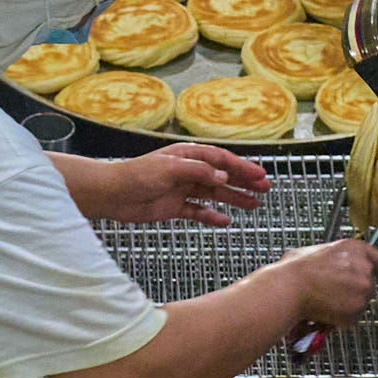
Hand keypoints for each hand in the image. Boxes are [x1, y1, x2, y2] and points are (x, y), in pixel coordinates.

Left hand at [96, 145, 269, 225]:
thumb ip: (199, 172)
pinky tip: (226, 221)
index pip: (221, 160)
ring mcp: (182, 190)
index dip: (242, 167)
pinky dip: (212, 216)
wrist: (111, 194)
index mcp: (188, 156)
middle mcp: (188, 171)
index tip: (260, 175)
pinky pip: (198, 211)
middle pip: (222, 177)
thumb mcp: (170, 169)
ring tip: (254, 205)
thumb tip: (224, 178)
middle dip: (244, 182)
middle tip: (265, 189)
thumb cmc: (136, 175)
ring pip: (214, 194)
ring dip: (234, 199)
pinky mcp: (174, 207)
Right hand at [274, 239, 377, 328]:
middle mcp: (365, 268)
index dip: (371, 269)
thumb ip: (334, 257)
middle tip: (337, 291)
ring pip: (362, 301)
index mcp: (356, 249)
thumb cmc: (295, 270)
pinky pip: (353, 317)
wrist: (288, 289)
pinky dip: (342, 319)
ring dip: (349, 304)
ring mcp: (363, 290)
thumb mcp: (316, 251)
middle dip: (356, 288)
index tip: (365, 274)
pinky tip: (326, 311)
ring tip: (327, 302)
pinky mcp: (357, 310)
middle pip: (370, 282)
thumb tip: (333, 261)